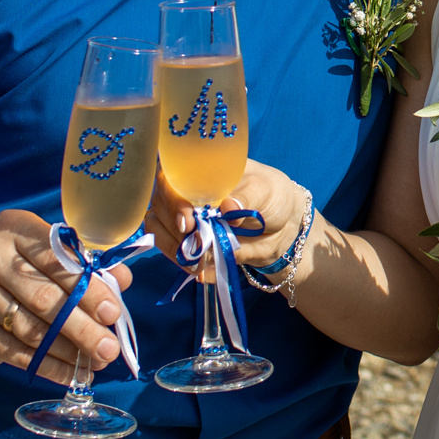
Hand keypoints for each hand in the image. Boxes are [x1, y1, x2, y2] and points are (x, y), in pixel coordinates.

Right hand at [0, 208, 134, 384]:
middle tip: (109, 348)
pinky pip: (15, 353)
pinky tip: (71, 374)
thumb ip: (85, 265)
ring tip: (96, 363)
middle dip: (82, 327)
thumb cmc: (18, 271)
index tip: (112, 313)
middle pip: (44, 298)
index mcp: (14, 228)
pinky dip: (47, 366)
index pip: (58, 260)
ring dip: (68, 351)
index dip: (88, 289)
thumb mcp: (47, 255)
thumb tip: (123, 280)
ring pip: (30, 329)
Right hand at [144, 159, 306, 272]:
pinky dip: (181, 260)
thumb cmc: (270, 195)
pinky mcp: (186, 239)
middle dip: (175, 226)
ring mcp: (183, 216)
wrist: (281, 226)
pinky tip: (199, 268)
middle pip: (159, 203)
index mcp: (200, 170)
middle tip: (200, 241)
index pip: (169, 175)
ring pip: (157, 227)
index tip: (188, 220)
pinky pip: (170, 249)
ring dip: (174, 246)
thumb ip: (246, 198)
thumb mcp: (264, 190)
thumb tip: (229, 206)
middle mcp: (185, 190)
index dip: (172, 198)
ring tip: (200, 259)